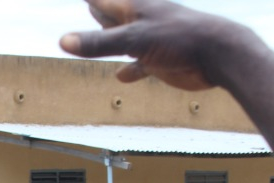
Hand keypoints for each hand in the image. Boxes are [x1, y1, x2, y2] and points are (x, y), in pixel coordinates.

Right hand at [59, 0, 242, 89]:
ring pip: (124, 39)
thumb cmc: (179, 39)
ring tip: (94, 38)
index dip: (92, 0)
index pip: (103, 1)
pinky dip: (130, 69)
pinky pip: (139, 64)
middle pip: (112, 15)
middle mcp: (141, 21)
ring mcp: (151, 40)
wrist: (217, 55)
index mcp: (134, 9)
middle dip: (99, 12)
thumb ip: (98, 43)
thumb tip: (63, 41)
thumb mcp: (133, 39)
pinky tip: (121, 76)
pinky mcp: (160, 59)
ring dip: (110, 41)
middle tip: (90, 4)